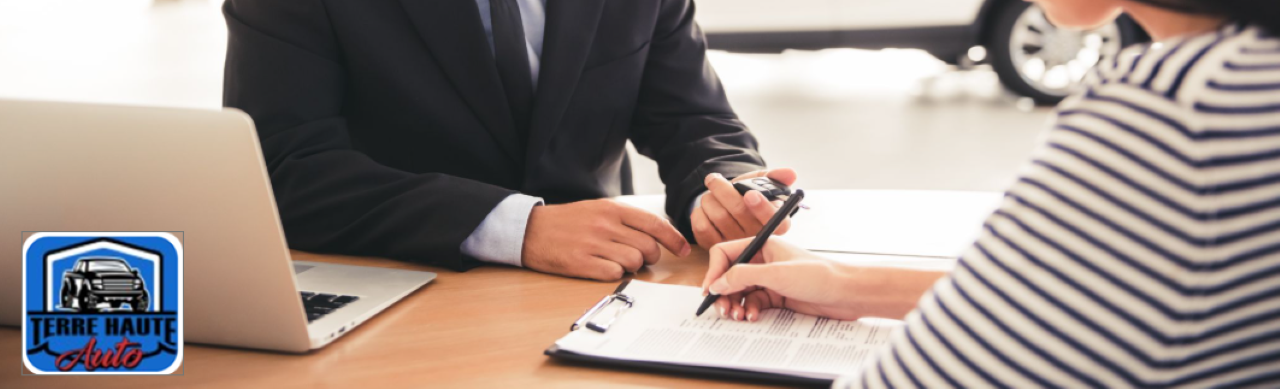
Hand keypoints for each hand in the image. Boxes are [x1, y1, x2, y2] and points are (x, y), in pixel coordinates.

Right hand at [523, 199, 691, 280]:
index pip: (654, 223)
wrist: (530, 230)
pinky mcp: (581, 263)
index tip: (683, 250)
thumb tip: (657, 237)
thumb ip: (626, 220)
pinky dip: (614, 274)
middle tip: (639, 258)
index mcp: (612, 209)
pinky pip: (614, 273)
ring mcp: (593, 244)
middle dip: (650, 257)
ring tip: (616, 261)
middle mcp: (605, 224)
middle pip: (648, 246)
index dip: (673, 239)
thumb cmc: (568, 221)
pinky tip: (602, 267)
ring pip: (634, 262)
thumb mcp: (598, 209)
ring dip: (632, 266)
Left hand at [690, 168, 797, 247]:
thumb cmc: (750, 197)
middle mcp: (758, 238)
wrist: (731, 211)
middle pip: (738, 210)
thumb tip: (790, 173)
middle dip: (721, 189)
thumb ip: (776, 177)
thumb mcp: (764, 185)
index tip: (750, 194)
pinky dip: (699, 213)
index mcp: (777, 223)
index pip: (773, 219)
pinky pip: (702, 228)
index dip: (761, 207)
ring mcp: (737, 246)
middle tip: (713, 179)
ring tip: (711, 194)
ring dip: (709, 199)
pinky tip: (705, 209)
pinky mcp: (717, 247)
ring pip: (718, 216)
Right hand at [700, 238, 942, 321]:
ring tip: (736, 316)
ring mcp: (769, 279)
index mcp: (762, 246)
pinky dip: (749, 311)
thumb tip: (718, 283)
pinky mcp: (777, 295)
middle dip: (723, 292)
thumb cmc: (819, 275)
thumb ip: (743, 276)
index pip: (726, 253)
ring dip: (734, 304)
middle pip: (730, 275)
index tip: (710, 290)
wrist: (846, 293)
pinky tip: (752, 317)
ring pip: (740, 292)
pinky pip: (753, 303)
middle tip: (722, 309)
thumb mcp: (776, 274)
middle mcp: (763, 261)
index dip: (714, 271)